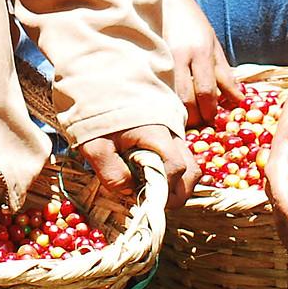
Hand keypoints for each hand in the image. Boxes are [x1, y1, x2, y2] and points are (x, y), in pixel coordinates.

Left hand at [75, 123, 197, 205]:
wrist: (97, 85)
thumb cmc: (96, 116)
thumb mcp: (95, 148)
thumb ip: (113, 175)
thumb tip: (132, 193)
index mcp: (157, 132)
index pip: (175, 169)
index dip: (163, 191)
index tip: (144, 201)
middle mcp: (173, 132)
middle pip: (191, 171)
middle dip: (177, 194)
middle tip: (152, 203)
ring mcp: (174, 132)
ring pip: (190, 165)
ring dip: (176, 185)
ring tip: (150, 191)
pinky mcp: (169, 134)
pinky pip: (181, 158)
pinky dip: (171, 173)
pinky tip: (149, 176)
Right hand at [163, 0, 242, 126]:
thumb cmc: (192, 22)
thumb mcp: (213, 44)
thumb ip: (225, 74)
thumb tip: (238, 100)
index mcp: (200, 50)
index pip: (206, 90)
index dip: (210, 110)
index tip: (213, 119)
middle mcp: (180, 55)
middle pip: (186, 97)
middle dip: (194, 116)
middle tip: (200, 123)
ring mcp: (160, 57)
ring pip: (168, 95)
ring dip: (177, 112)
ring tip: (185, 118)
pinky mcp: (146, 58)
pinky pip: (155, 86)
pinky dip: (162, 100)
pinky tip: (167, 105)